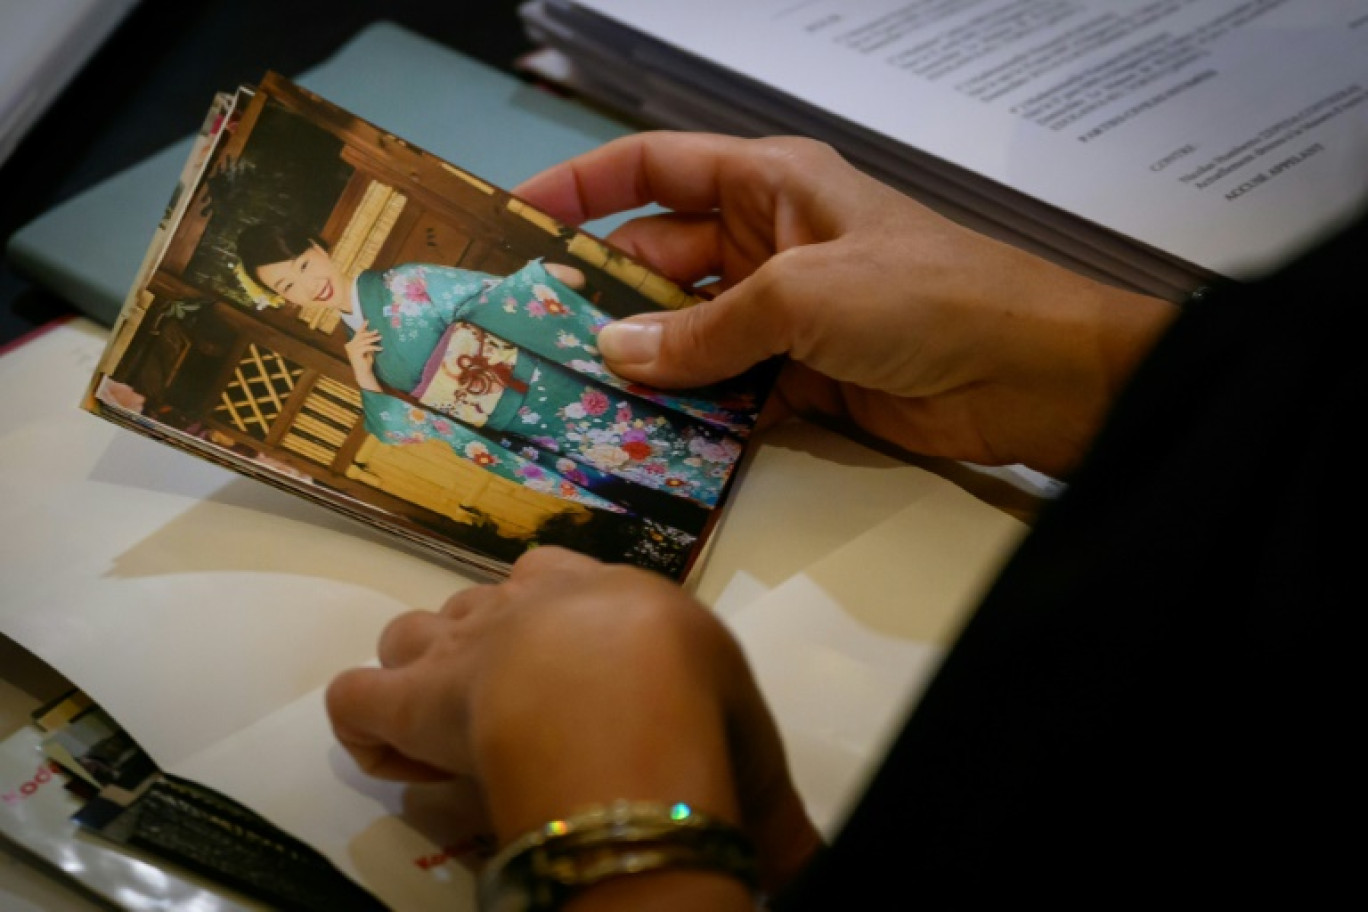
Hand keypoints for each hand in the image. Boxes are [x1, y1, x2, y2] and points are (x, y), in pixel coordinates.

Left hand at [325, 547, 820, 903]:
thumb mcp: (750, 740)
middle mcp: (530, 603)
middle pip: (479, 603)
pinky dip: (363, 723)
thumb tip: (812, 863)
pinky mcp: (417, 697)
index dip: (544, 629)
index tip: (557, 685)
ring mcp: (467, 644)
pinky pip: (357, 696)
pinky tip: (385, 753)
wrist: (626, 709)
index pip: (556, 579)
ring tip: (438, 729)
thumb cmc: (696, 707)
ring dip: (417, 674)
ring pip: (410, 633)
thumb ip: (760, 790)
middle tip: (503, 711)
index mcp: (609, 594)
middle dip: (481, 647)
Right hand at [344, 321, 382, 391]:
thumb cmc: (366, 362)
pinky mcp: (356, 353)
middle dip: (369, 333)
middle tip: (377, 331)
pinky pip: (367, 347)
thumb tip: (374, 333)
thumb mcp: (367, 350)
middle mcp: (350, 346)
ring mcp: (352, 350)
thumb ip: (368, 342)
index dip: (362, 327)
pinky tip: (380, 348)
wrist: (363, 373)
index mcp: (351, 344)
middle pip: (360, 336)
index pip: (357, 334)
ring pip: (364, 341)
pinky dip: (374, 347)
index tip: (367, 321)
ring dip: (373, 339)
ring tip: (380, 337)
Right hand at [515, 132, 1176, 477]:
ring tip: (566, 393)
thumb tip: (613, 350)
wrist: (1028, 375)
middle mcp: (767, 241)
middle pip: (659, 258)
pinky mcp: (799, 376)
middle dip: (599, 293)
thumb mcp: (802, 295)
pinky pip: (722, 387)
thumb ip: (702, 329)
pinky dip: (686, 409)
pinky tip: (637, 433)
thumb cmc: (924, 297)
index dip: (584, 186)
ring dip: (640, 361)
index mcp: (769, 183)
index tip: (518, 218)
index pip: (654, 168)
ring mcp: (783, 313)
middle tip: (528, 336)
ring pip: (686, 331)